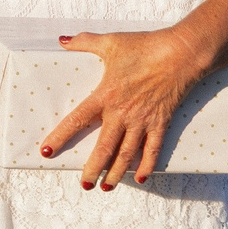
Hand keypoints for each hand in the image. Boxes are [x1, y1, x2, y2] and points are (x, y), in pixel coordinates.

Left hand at [41, 25, 211, 189]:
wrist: (182, 53)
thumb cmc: (145, 47)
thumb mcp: (110, 42)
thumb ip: (84, 42)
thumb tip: (61, 40)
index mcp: (105, 96)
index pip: (76, 120)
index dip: (60, 137)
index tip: (46, 152)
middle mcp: (122, 113)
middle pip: (104, 148)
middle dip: (92, 169)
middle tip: (84, 186)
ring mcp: (143, 120)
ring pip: (127, 154)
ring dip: (116, 173)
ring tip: (106, 188)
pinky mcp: (161, 122)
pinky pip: (153, 149)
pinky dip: (147, 165)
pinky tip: (140, 178)